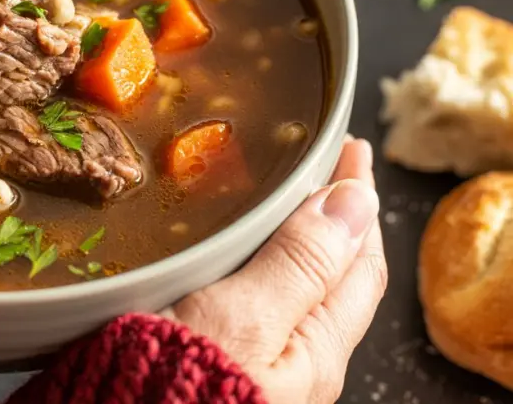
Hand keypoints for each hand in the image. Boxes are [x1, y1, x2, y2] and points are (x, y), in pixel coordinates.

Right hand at [166, 138, 386, 403]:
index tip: (351, 151)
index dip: (359, 202)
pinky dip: (252, 259)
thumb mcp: (244, 318)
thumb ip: (300, 263)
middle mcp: (292, 362)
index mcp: (314, 351)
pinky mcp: (211, 357)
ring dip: (291, 235)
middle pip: (332, 275)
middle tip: (317, 164)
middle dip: (331, 215)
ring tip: (276, 194)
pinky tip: (225, 248)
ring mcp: (252, 362)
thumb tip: (354, 201)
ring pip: (290, 286)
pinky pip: (252, 300)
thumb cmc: (173, 388)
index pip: (359, 262)